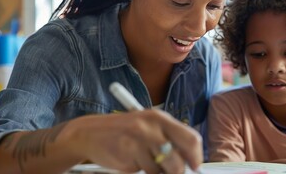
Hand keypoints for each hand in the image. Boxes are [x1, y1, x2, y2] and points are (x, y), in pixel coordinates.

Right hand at [68, 109, 202, 173]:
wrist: (89, 133)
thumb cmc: (124, 131)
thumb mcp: (148, 126)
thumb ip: (169, 138)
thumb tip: (190, 160)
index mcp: (160, 117)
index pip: (190, 138)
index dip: (196, 156)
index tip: (196, 166)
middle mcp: (151, 127)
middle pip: (178, 160)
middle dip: (178, 171)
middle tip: (172, 171)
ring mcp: (138, 141)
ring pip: (161, 170)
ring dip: (156, 171)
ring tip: (144, 159)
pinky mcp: (127, 154)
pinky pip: (144, 172)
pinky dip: (141, 170)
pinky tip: (132, 159)